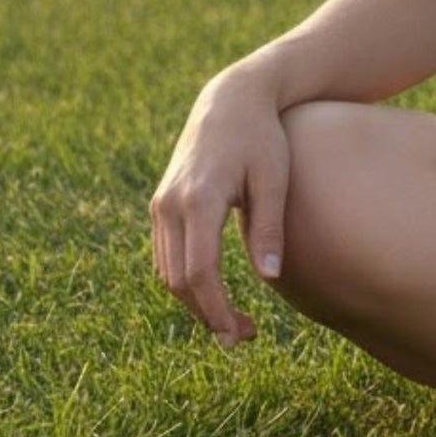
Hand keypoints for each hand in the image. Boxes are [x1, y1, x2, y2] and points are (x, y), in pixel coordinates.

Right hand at [150, 69, 291, 348]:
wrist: (231, 99)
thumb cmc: (262, 137)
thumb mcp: (274, 178)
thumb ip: (270, 226)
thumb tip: (268, 277)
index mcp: (200, 198)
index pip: (199, 272)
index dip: (217, 310)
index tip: (240, 334)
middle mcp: (170, 204)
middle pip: (178, 280)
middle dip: (207, 315)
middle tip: (243, 338)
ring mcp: (160, 204)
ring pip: (167, 272)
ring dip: (195, 302)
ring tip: (233, 322)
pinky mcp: (161, 204)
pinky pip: (166, 255)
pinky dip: (186, 280)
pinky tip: (214, 293)